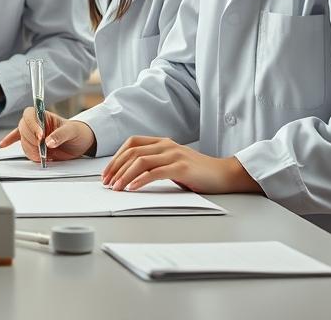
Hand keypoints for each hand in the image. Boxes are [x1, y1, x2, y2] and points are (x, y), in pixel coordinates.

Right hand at [0, 110, 94, 161]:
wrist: (80, 143)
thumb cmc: (78, 133)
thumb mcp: (72, 132)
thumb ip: (60, 135)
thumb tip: (49, 142)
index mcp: (45, 115)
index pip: (30, 114)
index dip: (33, 125)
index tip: (41, 137)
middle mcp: (37, 124)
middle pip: (23, 129)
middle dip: (32, 141)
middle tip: (44, 150)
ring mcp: (33, 134)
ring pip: (23, 141)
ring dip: (31, 150)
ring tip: (43, 156)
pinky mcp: (33, 144)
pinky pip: (18, 141)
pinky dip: (10, 142)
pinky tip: (3, 145)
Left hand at [101, 136, 262, 193]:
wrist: (224, 174)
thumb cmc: (197, 172)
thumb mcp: (172, 162)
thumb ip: (155, 163)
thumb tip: (127, 176)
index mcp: (162, 142)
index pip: (131, 143)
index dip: (116, 157)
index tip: (106, 173)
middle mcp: (166, 145)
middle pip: (132, 152)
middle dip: (115, 168)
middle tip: (107, 183)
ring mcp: (174, 155)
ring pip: (140, 162)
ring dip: (124, 175)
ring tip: (117, 188)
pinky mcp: (182, 168)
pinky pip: (155, 173)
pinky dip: (140, 180)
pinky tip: (133, 188)